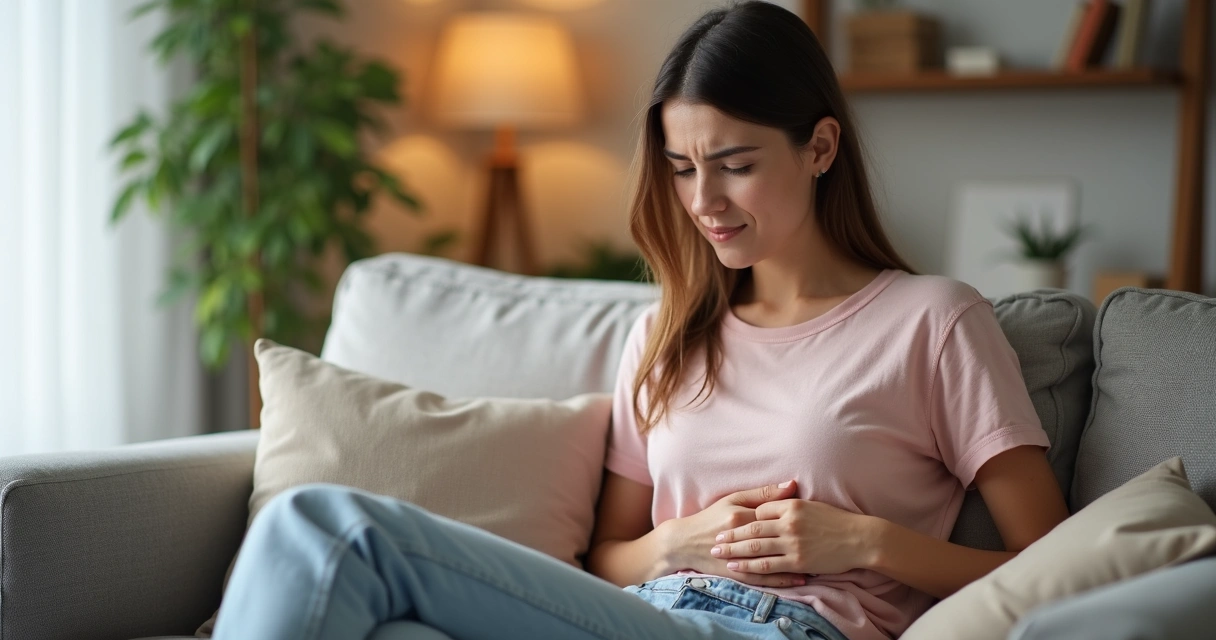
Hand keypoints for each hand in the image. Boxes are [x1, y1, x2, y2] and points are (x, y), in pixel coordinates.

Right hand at [659, 481, 808, 588]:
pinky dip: (781, 579)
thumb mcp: (733, 499)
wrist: (684, 541)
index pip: (774, 516)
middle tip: (824, 542)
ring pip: (771, 562)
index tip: (818, 519)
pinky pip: (762, 578)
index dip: (796, 518)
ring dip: (795, 564)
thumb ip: (762, 493)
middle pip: (775, 539)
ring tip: (818, 565)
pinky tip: (798, 579)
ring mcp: (736, 556)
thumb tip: (791, 485)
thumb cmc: (711, 517)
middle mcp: (739, 536)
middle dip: (799, 542)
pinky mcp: (734, 572)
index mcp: (739, 515)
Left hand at [709, 480, 877, 576]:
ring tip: (719, 553)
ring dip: (735, 551)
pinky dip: (751, 567)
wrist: (859, 539)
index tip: (728, 524)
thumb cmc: (836, 521)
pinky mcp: (798, 561)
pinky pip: (769, 565)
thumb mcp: (811, 505)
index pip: (759, 510)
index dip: (743, 518)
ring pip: (756, 547)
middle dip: (730, 535)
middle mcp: (789, 523)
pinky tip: (738, 568)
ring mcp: (793, 542)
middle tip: (714, 539)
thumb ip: (789, 504)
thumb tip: (772, 502)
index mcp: (791, 505)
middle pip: (751, 528)